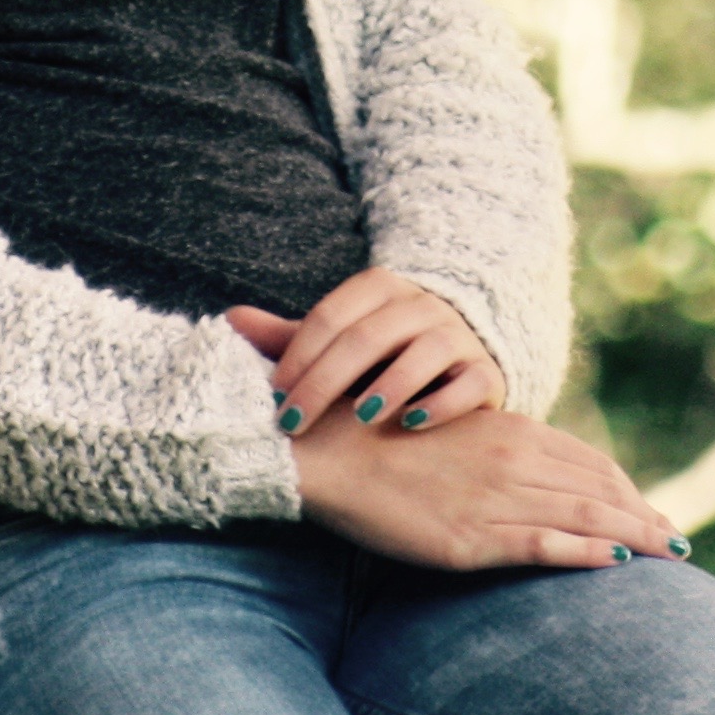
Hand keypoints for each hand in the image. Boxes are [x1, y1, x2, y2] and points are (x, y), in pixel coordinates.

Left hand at [225, 269, 499, 435]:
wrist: (459, 355)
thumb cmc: (382, 354)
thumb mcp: (338, 340)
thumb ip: (290, 336)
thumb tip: (230, 319)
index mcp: (379, 290)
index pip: (331, 316)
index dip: (298, 356)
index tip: (273, 397)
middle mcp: (421, 306)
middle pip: (370, 336)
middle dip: (328, 380)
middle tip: (296, 422)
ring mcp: (457, 337)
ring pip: (427, 351)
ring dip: (392, 383)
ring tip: (361, 417)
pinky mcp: (485, 372)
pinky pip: (469, 383)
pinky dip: (442, 404)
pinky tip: (413, 425)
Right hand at [286, 405, 686, 570]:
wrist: (322, 450)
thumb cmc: (372, 435)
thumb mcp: (445, 431)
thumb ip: (487, 443)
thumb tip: (517, 463)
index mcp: (507, 429)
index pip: (587, 462)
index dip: (624, 488)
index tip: (648, 509)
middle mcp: (513, 459)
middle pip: (599, 489)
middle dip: (643, 514)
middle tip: (675, 539)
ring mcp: (495, 498)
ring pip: (586, 517)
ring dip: (637, 536)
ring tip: (671, 556)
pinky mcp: (472, 537)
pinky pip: (546, 545)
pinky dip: (590, 554)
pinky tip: (621, 564)